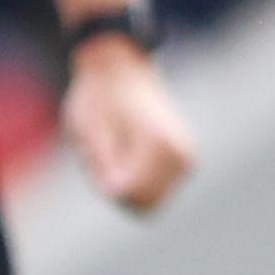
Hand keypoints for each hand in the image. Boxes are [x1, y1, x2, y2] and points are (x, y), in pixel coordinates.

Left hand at [61, 34, 192, 213]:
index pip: (129, 196)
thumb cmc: (99, 97)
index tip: (99, 151)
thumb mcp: (88, 130)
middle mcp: (183, 156)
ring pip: (146, 202)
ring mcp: (187, 160)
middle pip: (141, 205)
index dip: (103, 182)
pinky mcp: (183, 162)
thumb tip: (119, 192)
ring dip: (123, 184)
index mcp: (161, 147)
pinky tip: (126, 150)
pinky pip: (151, 192)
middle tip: (105, 152)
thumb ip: (103, 164)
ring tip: (115, 149)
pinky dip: (133, 179)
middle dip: (115, 188)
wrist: (120, 70)